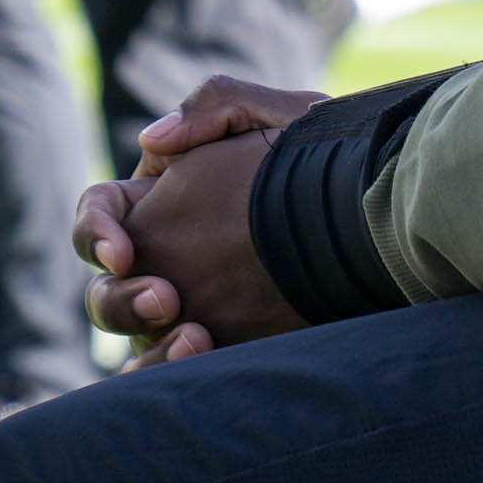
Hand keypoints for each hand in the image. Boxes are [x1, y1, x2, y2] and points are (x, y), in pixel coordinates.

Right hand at [78, 75, 322, 361]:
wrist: (385, 216)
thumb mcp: (278, 117)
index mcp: (163, 200)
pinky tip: (212, 360)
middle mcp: (166, 261)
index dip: (96, 233)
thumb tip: (151, 144)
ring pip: (137, 344)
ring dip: (150, 348)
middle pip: (107, 290)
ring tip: (194, 337)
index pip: (100, 215)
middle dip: (123, 300)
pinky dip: (181, 375)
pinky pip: (182, 376)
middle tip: (167, 299)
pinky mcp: (227, 349)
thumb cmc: (328, 158)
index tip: (124, 252)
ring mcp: (192, 312)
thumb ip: (214, 106)